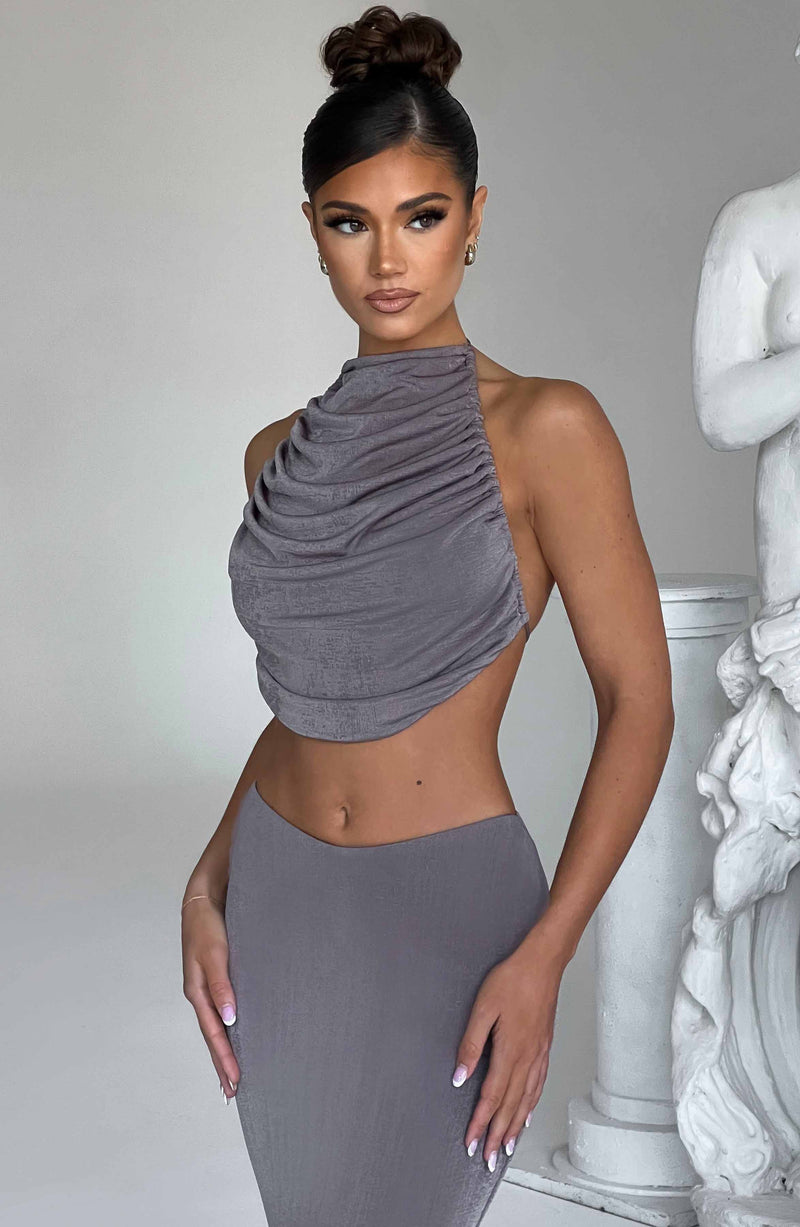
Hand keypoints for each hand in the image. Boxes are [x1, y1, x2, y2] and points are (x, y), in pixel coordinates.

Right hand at [181, 894, 239, 1101]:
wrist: (203, 900)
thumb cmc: (208, 926)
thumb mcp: (214, 955)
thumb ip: (222, 985)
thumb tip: (229, 1020)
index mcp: (197, 993)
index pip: (214, 1035)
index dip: (225, 1059)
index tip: (235, 1083)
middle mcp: (201, 995)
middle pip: (212, 1037)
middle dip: (221, 1065)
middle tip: (232, 1093)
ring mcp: (207, 988)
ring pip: (216, 1028)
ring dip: (224, 1051)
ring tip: (231, 1076)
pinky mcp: (216, 979)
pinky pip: (221, 1013)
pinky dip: (226, 1031)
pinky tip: (232, 1037)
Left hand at [451, 940, 562, 1169]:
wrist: (542, 964)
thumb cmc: (511, 980)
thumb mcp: (482, 1008)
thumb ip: (470, 1045)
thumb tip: (460, 1077)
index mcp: (510, 1051)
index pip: (492, 1097)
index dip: (480, 1122)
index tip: (471, 1142)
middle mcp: (527, 1059)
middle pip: (510, 1106)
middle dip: (497, 1135)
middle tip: (487, 1159)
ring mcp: (539, 1054)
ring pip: (526, 1100)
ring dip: (515, 1126)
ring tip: (505, 1147)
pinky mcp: (545, 1047)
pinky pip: (538, 1085)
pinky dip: (531, 1105)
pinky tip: (527, 1113)